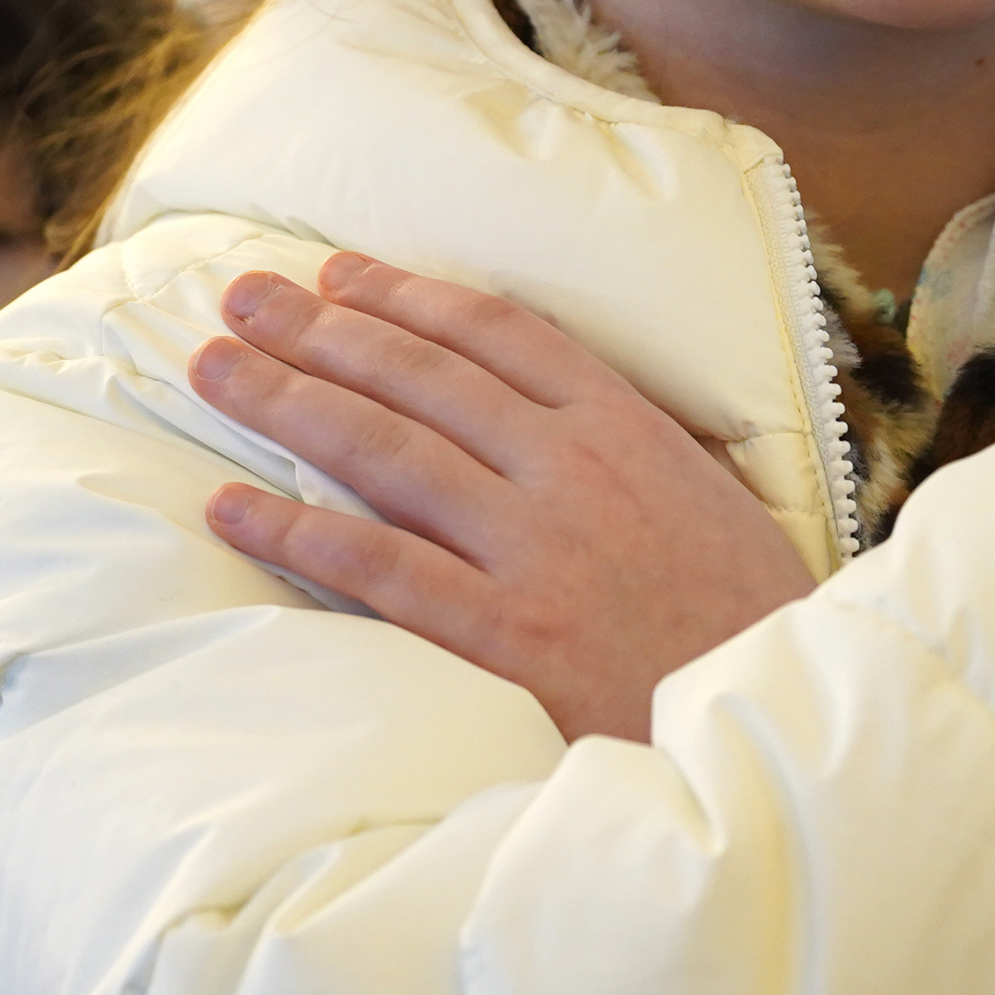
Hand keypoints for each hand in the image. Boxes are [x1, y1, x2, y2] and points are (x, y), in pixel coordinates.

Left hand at [194, 252, 818, 741]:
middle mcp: (569, 469)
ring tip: (215, 369)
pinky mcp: (502, 634)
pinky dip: (296, 531)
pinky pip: (378, 567)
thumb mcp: (718, 501)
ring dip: (287, 402)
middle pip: (421, 376)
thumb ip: (645, 450)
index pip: (497, 334)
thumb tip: (583, 417)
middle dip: (319, 329)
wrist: (780, 720)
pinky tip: (229, 507)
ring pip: (385, 451)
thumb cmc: (753, 620)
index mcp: (626, 427)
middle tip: (240, 296)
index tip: (339, 274)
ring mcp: (532, 548)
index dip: (406, 297)